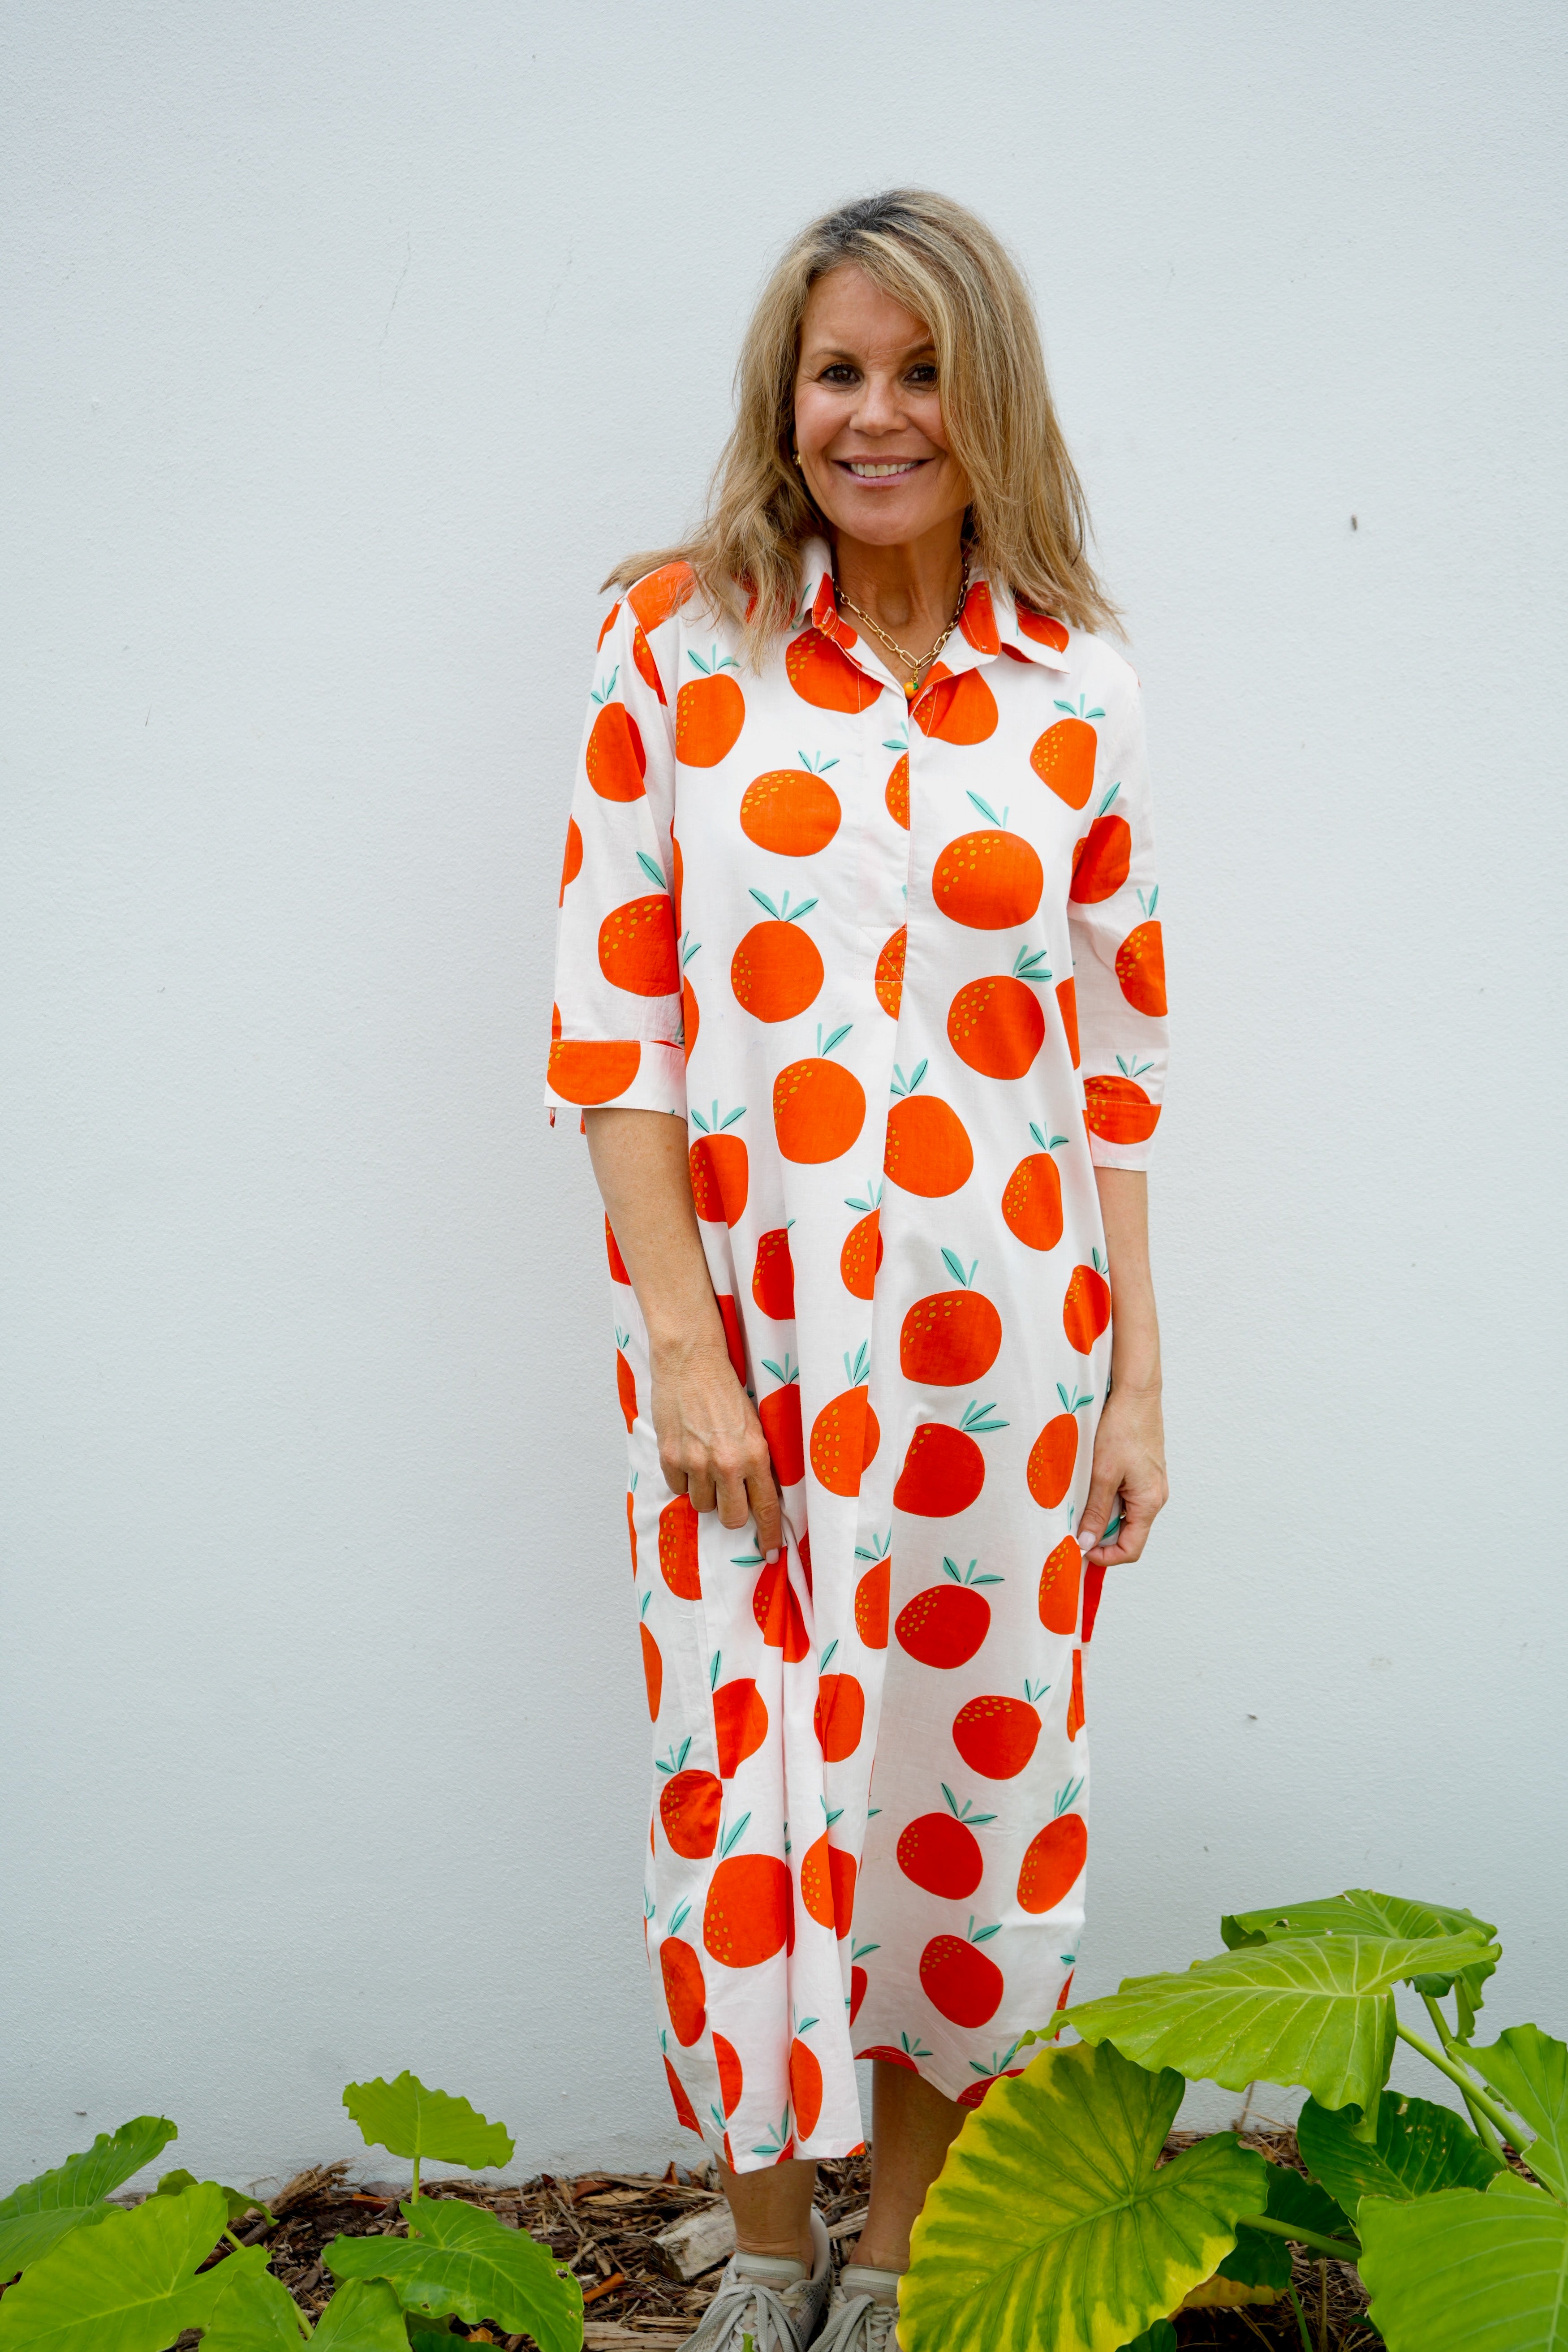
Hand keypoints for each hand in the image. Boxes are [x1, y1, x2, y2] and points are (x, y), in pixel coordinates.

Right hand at [651, 1338, 782, 1556]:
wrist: (691, 1359)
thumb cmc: (725, 1387)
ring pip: (702, 1505)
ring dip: (706, 1493)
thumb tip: (758, 1493)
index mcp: (755, 1454)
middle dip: (732, 1512)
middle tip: (730, 1494)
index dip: (769, 1534)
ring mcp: (695, 1462)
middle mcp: (727, 1463)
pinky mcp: (670, 1456)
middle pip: (731, 1517)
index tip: (771, 1550)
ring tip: (706, 1465)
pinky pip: (677, 1488)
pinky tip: (688, 1455)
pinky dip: (683, 1479)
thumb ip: (756, 1459)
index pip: (766, 1507)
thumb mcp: (754, 1424)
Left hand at [1079, 1382, 1166, 1567]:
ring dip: (1100, 1515)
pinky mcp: (1143, 1473)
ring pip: (1123, 1515)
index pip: (1131, 1549)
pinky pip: (1124, 1497)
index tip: (1079, 1550)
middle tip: (1072, 1525)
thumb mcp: (1103, 1473)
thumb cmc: (1122, 1428)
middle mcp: (1155, 1498)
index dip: (1105, 1557)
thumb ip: (1095, 1511)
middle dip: (1099, 1535)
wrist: (1136, 1394)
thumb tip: (1086, 1544)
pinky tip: (1089, 1485)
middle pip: (1127, 1534)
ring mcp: (1150, 1485)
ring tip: (1078, 1501)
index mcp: (1149, 1502)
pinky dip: (1105, 1498)